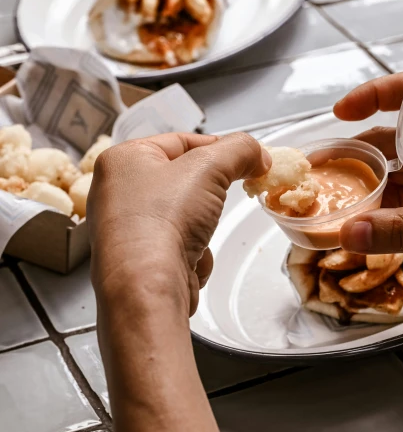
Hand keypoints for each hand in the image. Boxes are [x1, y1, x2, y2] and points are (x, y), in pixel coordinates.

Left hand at [87, 132, 269, 314]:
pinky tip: (188, 262)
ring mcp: (125, 229)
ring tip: (195, 236)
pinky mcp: (139, 261)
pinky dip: (193, 255)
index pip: (181, 141)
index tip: (247, 159)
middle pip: (183, 180)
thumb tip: (258, 154)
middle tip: (222, 197)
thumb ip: (240, 150)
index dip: (218, 148)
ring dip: (202, 227)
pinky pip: (178, 246)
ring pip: (185, 216)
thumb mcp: (210, 167)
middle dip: (208, 195)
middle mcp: (115, 192)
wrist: (147, 290)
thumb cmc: (163, 221)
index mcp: (122, 159)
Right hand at [334, 73, 402, 292]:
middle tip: (321, 169)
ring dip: (367, 187)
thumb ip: (402, 231)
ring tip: (332, 199)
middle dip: (356, 152)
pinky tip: (359, 225)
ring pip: (396, 175)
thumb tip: (349, 231)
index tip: (341, 111)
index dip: (374, 94)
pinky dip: (381, 213)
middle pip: (393, 139)